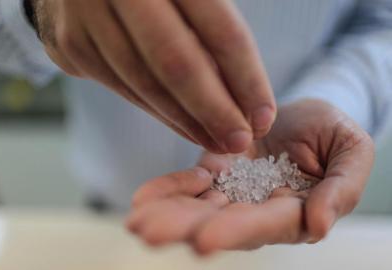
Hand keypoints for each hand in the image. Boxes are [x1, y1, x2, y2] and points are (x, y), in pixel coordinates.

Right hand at [29, 0, 275, 152]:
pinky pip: (124, 88)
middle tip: (239, 142)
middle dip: (214, 112)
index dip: (247, 79)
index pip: (220, 31)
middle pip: (177, 64)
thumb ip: (213, 29)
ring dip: (185, 121)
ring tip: (214, 141)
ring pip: (146, 84)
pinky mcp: (69, 45)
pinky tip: (181, 125)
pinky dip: (157, 111)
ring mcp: (85, 18)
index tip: (263, 117)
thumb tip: (244, 96)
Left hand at [126, 99, 373, 254]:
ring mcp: (233, 190)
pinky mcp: (217, 169)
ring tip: (137, 222)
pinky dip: (168, 190)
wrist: (305, 115)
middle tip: (148, 233)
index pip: (263, 225)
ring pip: (198, 207)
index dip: (236, 232)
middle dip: (184, 229)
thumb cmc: (334, 133)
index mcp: (293, 211)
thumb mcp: (351, 153)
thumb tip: (320, 226)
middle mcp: (258, 208)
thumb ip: (342, 189)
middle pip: (220, 223)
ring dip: (167, 215)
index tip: (204, 240)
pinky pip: (190, 184)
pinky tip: (142, 199)